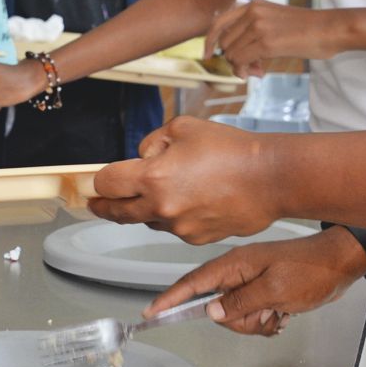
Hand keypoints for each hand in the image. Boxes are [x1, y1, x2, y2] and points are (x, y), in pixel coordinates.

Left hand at [89, 116, 282, 242]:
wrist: (270, 178)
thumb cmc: (232, 149)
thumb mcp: (183, 127)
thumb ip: (153, 142)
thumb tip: (142, 157)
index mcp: (152, 177)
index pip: (107, 183)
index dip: (101, 180)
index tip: (99, 181)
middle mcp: (161, 207)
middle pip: (117, 212)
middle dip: (104, 207)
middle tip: (95, 205)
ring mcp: (178, 227)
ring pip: (147, 220)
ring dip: (146, 208)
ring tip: (166, 190)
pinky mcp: (195, 239)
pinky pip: (173, 228)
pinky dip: (174, 216)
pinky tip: (194, 199)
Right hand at [143, 228, 365, 335]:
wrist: (340, 263)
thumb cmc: (312, 270)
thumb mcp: (276, 290)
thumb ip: (241, 302)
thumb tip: (212, 312)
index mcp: (234, 266)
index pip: (193, 285)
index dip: (171, 300)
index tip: (151, 313)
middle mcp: (238, 274)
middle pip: (216, 309)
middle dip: (239, 320)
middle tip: (265, 314)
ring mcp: (249, 283)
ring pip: (234, 316)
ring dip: (256, 322)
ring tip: (279, 312)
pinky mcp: (262, 292)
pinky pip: (251, 316)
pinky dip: (266, 321)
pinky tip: (283, 314)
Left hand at [205, 1, 338, 76]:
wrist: (330, 29)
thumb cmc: (307, 28)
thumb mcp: (275, 20)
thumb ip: (253, 31)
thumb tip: (236, 57)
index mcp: (253, 4)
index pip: (218, 21)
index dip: (210, 40)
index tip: (208, 55)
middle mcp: (252, 11)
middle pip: (224, 41)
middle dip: (232, 58)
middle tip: (250, 68)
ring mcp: (258, 26)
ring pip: (231, 53)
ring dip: (240, 67)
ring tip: (258, 70)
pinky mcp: (266, 42)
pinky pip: (241, 61)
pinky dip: (244, 70)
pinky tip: (258, 73)